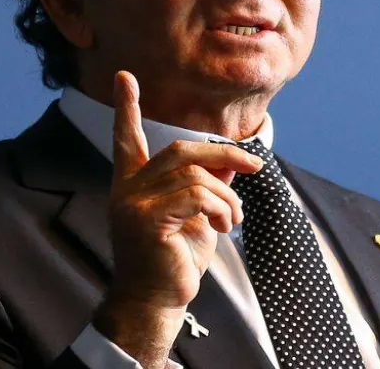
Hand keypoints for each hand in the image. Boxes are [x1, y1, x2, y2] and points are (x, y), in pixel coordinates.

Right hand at [95, 71, 262, 364]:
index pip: (127, 139)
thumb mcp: (198, 217)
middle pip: (180, 150)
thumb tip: (232, 161)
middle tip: (256, 164)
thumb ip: (208, 185)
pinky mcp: (145, 220)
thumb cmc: (175, 262)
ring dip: (226, 196)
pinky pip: (195, 196)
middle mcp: (127, 190)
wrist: (156, 303)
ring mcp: (132, 204)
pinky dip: (220, 207)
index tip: (123, 76)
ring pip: (195, 175)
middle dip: (223, 153)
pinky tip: (223, 227)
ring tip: (232, 220)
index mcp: (133, 185)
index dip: (126, 108)